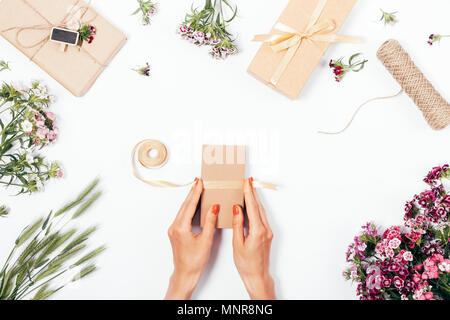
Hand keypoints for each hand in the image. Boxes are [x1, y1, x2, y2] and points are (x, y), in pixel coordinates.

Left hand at [165, 178, 218, 299]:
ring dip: (190, 199)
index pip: (190, 206)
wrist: (185, 273)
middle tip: (199, 181)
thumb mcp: (206, 240)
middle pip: (185, 205)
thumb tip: (213, 207)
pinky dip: (188, 208)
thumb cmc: (195, 261)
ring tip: (197, 189)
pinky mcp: (175, 232)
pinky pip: (182, 215)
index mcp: (181, 228)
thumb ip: (210, 222)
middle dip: (192, 192)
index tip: (200, 183)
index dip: (196, 193)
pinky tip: (193, 204)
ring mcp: (173, 229)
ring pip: (182, 210)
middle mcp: (175, 227)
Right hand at [232, 178, 275, 299]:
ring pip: (261, 211)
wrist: (257, 276)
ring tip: (249, 189)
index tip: (246, 183)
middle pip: (258, 207)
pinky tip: (251, 205)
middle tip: (248, 181)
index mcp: (257, 231)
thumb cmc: (246, 264)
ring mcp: (268, 232)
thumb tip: (237, 209)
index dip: (249, 194)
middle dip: (253, 193)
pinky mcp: (267, 234)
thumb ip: (237, 225)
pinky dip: (256, 209)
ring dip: (255, 200)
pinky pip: (261, 217)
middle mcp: (265, 230)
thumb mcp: (237, 244)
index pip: (252, 207)